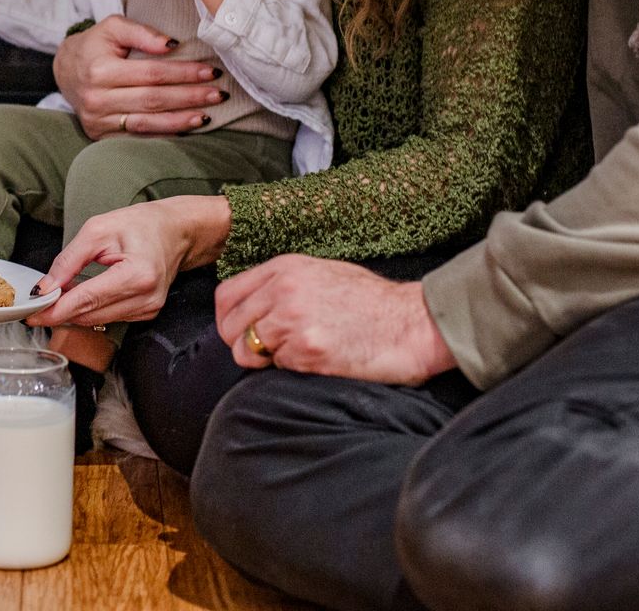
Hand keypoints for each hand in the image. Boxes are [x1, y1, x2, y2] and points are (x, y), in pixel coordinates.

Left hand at [26, 195, 232, 327]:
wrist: (177, 231)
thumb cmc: (141, 224)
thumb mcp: (98, 229)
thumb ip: (68, 260)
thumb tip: (45, 287)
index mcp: (137, 275)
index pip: (87, 300)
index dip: (56, 309)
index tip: (31, 314)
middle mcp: (146, 299)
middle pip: (90, 315)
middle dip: (59, 311)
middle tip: (35, 303)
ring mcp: (149, 310)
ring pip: (96, 320)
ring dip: (73, 311)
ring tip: (57, 295)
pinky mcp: (147, 314)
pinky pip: (108, 318)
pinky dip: (90, 309)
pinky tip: (79, 296)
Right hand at [53, 15, 224, 138]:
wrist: (65, 70)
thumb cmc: (96, 45)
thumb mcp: (113, 27)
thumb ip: (142, 32)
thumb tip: (173, 44)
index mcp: (100, 70)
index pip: (151, 73)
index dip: (183, 73)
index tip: (210, 71)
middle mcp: (96, 99)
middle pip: (153, 100)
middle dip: (189, 97)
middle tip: (218, 94)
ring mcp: (97, 121)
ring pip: (147, 123)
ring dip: (180, 120)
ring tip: (206, 115)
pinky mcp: (98, 135)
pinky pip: (137, 137)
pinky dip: (163, 134)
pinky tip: (184, 128)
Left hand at [213, 254, 457, 384]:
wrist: (412, 323)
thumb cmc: (372, 303)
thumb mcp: (322, 274)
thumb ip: (283, 286)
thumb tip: (253, 308)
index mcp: (284, 267)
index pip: (226, 296)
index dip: (229, 320)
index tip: (243, 333)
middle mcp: (283, 289)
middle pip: (229, 327)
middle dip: (244, 345)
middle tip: (269, 353)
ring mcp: (293, 319)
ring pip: (248, 351)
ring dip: (268, 361)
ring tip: (300, 354)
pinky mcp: (307, 349)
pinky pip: (278, 368)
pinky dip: (293, 370)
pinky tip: (320, 360)